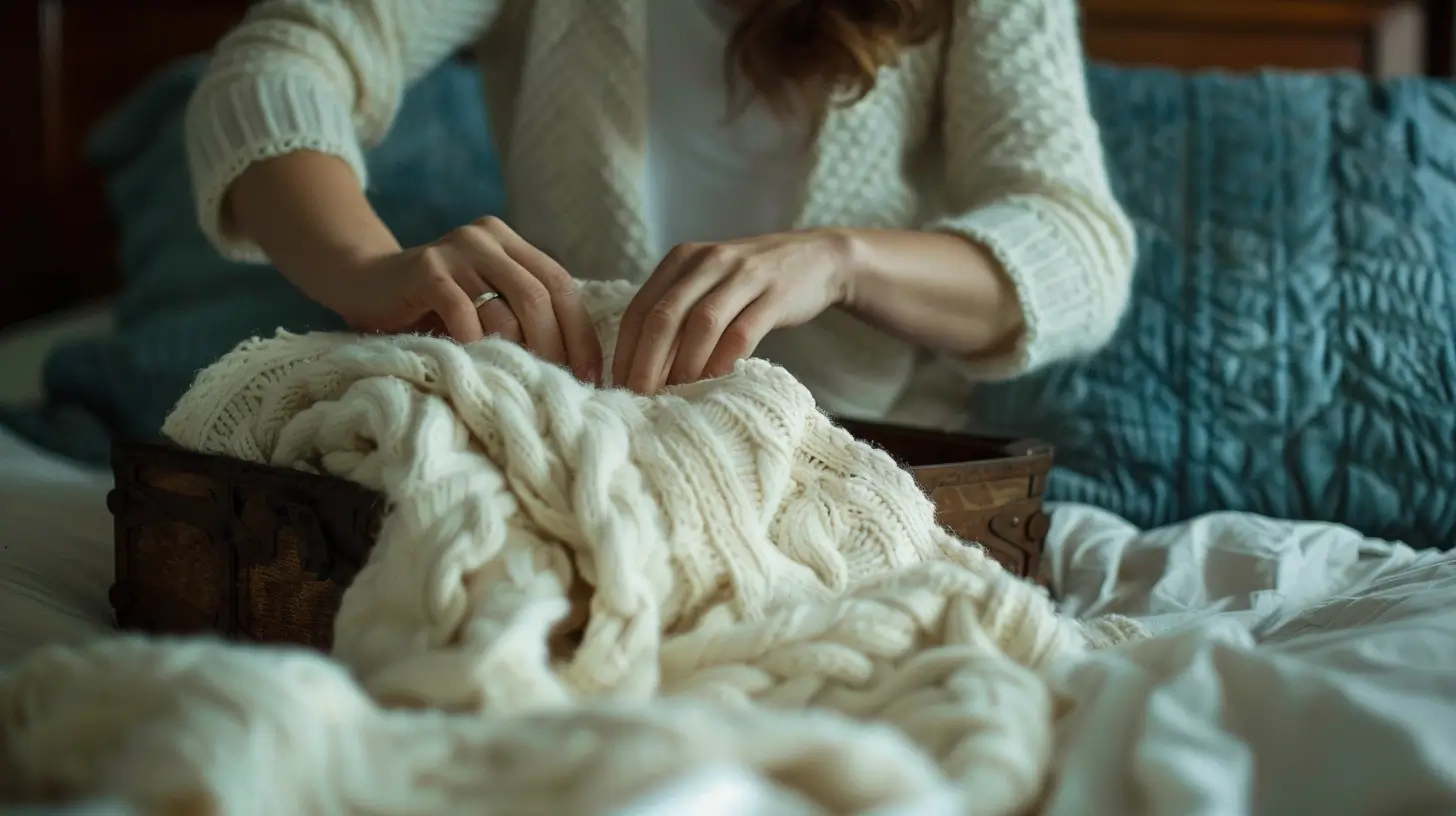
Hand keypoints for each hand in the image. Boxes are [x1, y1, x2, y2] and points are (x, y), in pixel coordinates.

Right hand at [334, 216, 601, 382]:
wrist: (362, 282)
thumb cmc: (431, 307)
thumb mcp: (483, 304)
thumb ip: (520, 316)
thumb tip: (575, 368)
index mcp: (511, 243)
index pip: (561, 284)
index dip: (581, 331)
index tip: (593, 374)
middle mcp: (489, 237)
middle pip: (541, 294)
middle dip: (557, 346)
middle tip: (561, 386)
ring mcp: (458, 249)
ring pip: (509, 303)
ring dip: (523, 350)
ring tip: (527, 385)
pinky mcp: (427, 268)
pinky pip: (464, 310)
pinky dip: (478, 344)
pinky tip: (483, 371)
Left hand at [612, 230, 853, 392]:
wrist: (816, 258)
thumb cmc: (751, 281)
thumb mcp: (708, 282)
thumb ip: (678, 312)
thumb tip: (641, 367)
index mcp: (682, 259)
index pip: (641, 308)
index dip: (626, 350)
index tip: (618, 385)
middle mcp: (708, 261)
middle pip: (665, 317)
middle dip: (646, 362)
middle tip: (639, 397)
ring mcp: (743, 275)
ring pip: (701, 324)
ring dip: (683, 365)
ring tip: (674, 395)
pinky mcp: (774, 294)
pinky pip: (742, 332)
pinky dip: (723, 360)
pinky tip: (713, 382)